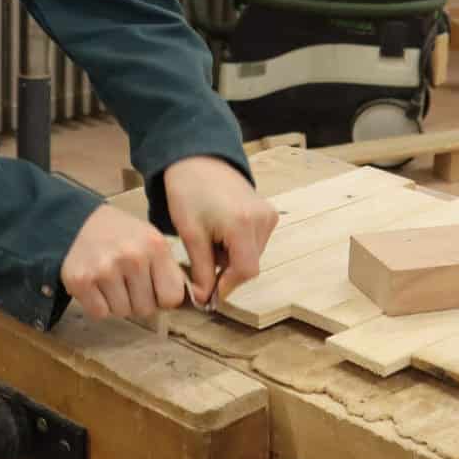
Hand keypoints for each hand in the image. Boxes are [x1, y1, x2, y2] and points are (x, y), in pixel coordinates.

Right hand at [60, 205, 184, 320]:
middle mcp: (132, 257)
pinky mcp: (80, 280)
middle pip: (146, 308)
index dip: (162, 297)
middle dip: (138, 300)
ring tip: (111, 280)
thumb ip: (168, 269)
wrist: (79, 222)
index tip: (153, 287)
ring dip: (117, 303)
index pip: (172, 297)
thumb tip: (193, 302)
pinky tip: (96, 285)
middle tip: (127, 281)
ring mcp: (104, 269)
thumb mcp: (152, 241)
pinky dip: (98, 305)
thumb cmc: (121, 236)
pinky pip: (99, 312)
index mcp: (155, 246)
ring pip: (122, 312)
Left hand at [163, 156, 278, 302]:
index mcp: (243, 223)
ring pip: (254, 255)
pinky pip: (257, 242)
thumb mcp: (191, 233)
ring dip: (233, 258)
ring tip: (211, 241)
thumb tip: (204, 299)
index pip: (245, 271)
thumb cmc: (189, 192)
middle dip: (227, 271)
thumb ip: (201, 269)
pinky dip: (239, 246)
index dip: (227, 286)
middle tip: (203, 263)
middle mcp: (263, 219)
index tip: (209, 293)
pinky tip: (222, 233)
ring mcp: (269, 214)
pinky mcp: (269, 212)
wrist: (198, 159)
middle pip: (250, 264)